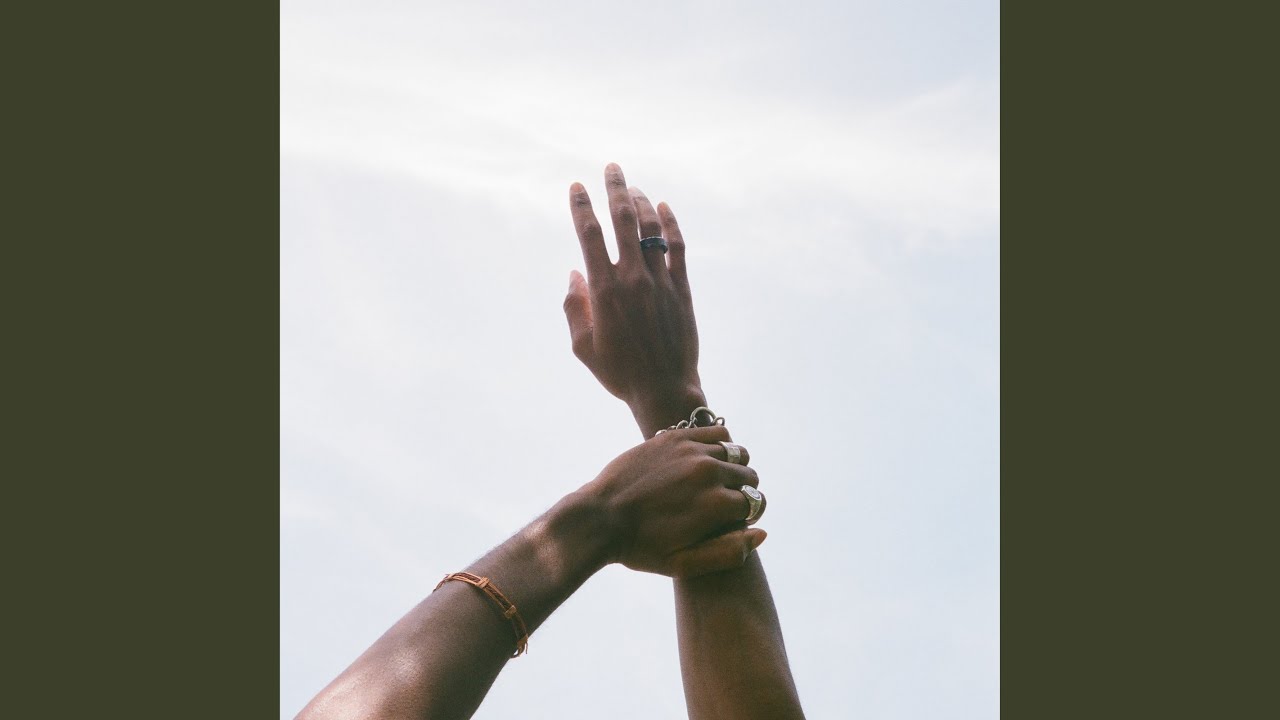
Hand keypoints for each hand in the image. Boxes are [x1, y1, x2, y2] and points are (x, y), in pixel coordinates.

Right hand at [564, 163, 707, 436]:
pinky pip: (677, 248)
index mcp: (604, 290)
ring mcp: (660, 281)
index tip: (576, 186)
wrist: (663, 389)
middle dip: (615, 189)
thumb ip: (574, 307)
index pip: (589, 235)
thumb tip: (575, 274)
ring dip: (641, 203)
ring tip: (633, 189)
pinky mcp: (682, 289)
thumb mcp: (583, 346)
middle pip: (622, 220)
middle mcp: (632, 278)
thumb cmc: (618, 372)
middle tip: (612, 168)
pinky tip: (664, 209)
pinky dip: (670, 224)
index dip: (581, 206)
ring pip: (650, 229)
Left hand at [580, 426, 764, 578]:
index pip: (755, 503)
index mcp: (717, 506)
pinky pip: (717, 432)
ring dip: (733, 466)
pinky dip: (720, 444)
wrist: (599, 517)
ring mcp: (692, 451)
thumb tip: (762, 533)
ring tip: (718, 480)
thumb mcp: (684, 565)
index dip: (748, 514)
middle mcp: (709, 473)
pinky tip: (708, 459)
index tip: (735, 519)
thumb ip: (729, 553)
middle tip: (725, 501)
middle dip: (743, 490)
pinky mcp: (675, 437)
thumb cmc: (641, 548)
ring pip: (736, 452)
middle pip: (748, 476)